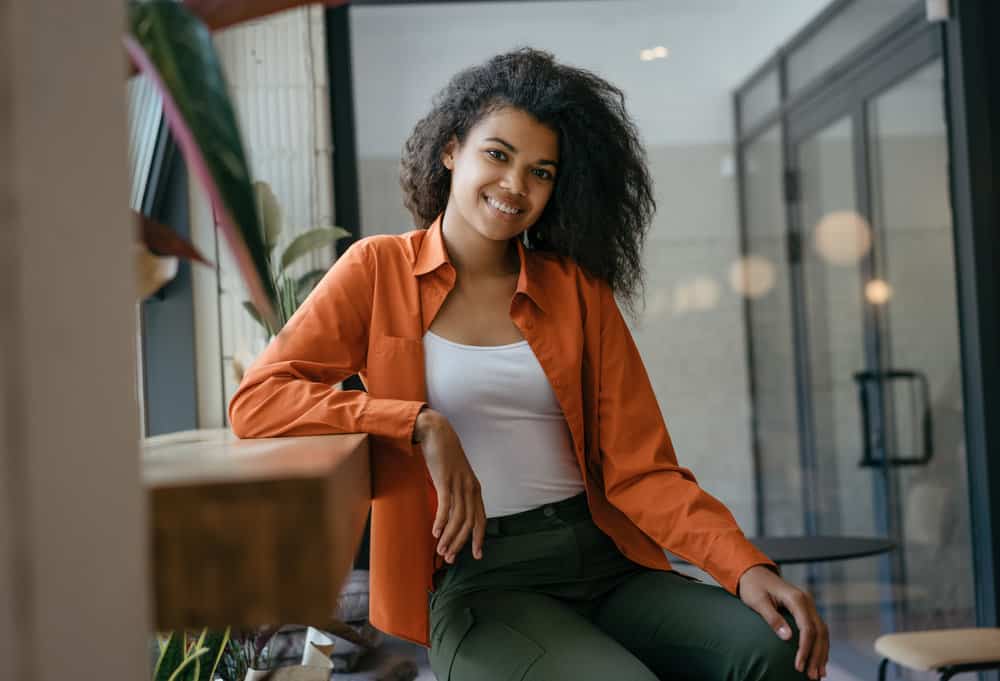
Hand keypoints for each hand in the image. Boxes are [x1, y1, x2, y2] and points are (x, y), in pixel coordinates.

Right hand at [413, 408, 485, 563]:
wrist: (436, 432)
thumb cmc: (444, 456)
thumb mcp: (455, 476)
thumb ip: (456, 492)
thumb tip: (451, 511)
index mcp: (474, 489)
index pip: (481, 519)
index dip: (478, 538)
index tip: (475, 555)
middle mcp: (470, 488)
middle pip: (470, 523)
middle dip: (461, 543)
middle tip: (449, 558)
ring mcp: (459, 484)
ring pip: (458, 518)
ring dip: (449, 537)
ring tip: (440, 550)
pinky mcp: (446, 480)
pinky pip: (446, 506)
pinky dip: (442, 522)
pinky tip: (436, 533)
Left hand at [738, 565, 828, 679]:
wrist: (754, 572)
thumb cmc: (753, 586)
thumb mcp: (757, 601)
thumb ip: (772, 618)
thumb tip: (787, 637)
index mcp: (796, 598)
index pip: (807, 629)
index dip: (805, 649)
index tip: (799, 666)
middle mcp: (807, 601)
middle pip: (819, 632)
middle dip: (817, 655)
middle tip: (812, 676)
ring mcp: (808, 605)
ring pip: (822, 632)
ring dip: (822, 653)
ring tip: (819, 674)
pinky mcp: (806, 610)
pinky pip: (818, 629)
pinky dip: (820, 645)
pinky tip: (818, 659)